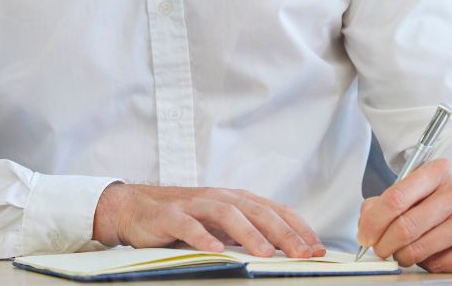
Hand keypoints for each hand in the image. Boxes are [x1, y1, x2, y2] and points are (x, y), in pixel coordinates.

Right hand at [92, 183, 325, 258]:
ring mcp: (195, 204)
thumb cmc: (182, 216)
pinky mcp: (170, 215)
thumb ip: (247, 232)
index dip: (298, 227)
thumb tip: (285, 248)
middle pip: (257, 211)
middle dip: (283, 233)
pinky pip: (189, 225)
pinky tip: (216, 251)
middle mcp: (219, 197)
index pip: (275, 210)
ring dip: (250, 234)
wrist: (135, 207)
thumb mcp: (220, 224)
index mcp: (236, 199)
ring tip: (266, 253)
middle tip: (303, 253)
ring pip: (227, 214)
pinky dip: (203, 237)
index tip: (317, 248)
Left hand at [356, 159, 451, 272]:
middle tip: (379, 248)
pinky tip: (431, 252)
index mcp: (440, 171)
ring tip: (403, 250)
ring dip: (402, 256)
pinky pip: (438, 264)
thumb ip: (391, 198)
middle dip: (383, 244)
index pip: (396, 198)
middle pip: (405, 226)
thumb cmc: (450, 198)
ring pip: (418, 249)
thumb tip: (367, 221)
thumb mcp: (423, 185)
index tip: (365, 235)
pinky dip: (426, 264)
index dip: (373, 221)